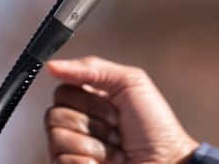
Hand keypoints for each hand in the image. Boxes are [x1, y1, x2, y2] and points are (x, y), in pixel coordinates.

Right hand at [44, 56, 197, 163]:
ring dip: (94, 145)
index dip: (87, 100)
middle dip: (93, 123)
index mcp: (90, 99)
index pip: (62, 91)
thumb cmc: (155, 128)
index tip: (114, 108)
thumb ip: (92, 68)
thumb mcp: (131, 83)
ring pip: (56, 138)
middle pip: (54, 114)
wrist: (165, 162)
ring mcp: (72, 149)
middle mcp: (78, 124)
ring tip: (114, 149)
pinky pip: (60, 160)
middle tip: (116, 130)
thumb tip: (53, 65)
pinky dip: (87, 162)